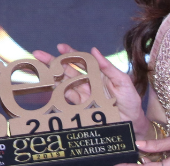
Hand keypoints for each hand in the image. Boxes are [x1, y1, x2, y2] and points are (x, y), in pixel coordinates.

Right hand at [31, 44, 149, 137]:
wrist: (132, 124)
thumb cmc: (130, 101)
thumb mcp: (123, 81)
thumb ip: (108, 67)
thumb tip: (94, 50)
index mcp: (97, 74)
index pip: (81, 61)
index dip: (70, 53)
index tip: (60, 46)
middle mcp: (88, 83)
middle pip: (66, 70)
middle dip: (52, 62)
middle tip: (37, 54)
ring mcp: (83, 96)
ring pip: (63, 83)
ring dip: (50, 76)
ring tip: (37, 70)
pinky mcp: (81, 108)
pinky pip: (66, 100)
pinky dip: (57, 94)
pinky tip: (48, 88)